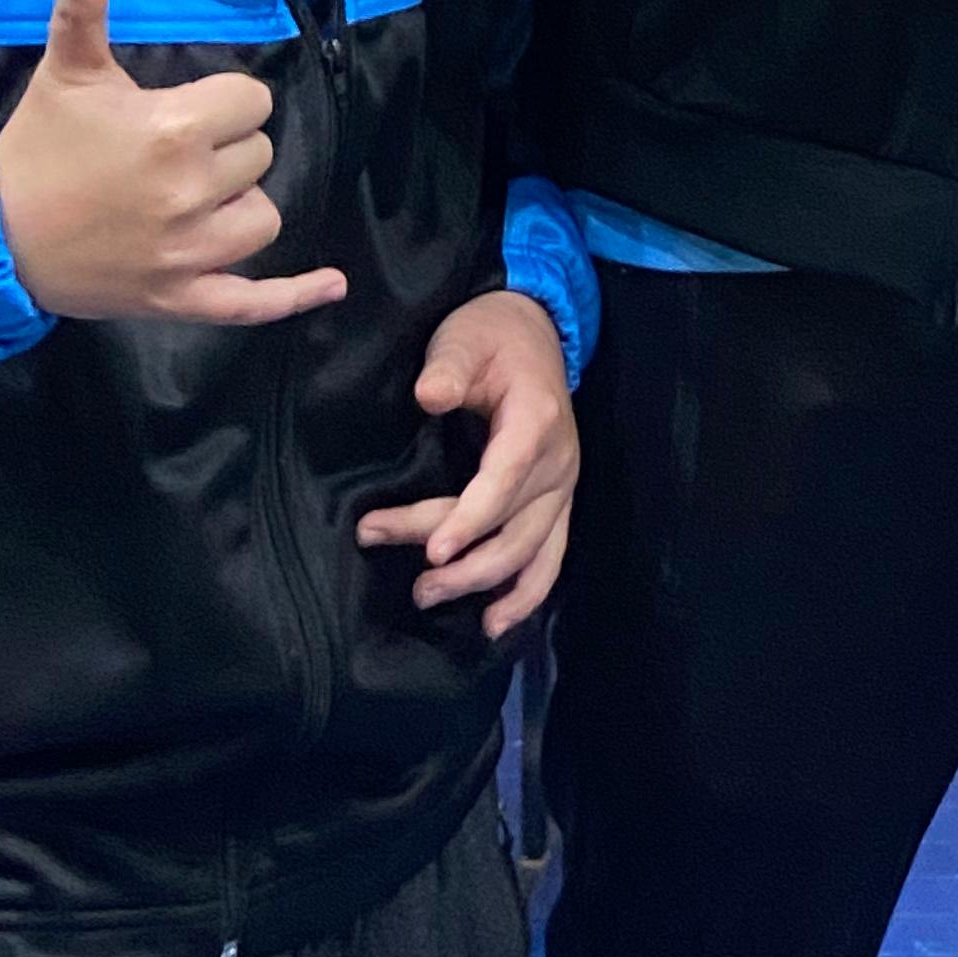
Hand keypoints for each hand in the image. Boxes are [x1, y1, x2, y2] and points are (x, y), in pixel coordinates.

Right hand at [0, 0, 349, 326]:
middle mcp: (192, 193)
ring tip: (193, 197)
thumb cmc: (37, 151)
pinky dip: (293, 295)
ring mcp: (189, 254)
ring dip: (238, 205)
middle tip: (169, 154)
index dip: (224, 102)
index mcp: (174, 131)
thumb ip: (82, 7)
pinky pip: (251, 302)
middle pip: (257, 156)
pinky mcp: (180, 299)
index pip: (252, 103)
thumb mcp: (64, 72)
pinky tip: (332, 284)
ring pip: (262, 217)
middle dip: (224, 150)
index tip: (184, 109)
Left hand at [358, 293, 577, 638]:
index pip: (506, 478)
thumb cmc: (490, 336)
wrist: (533, 332)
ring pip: (529, 552)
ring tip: (427, 596)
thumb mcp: (464, 338)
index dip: (471, 517)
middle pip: (509, 524)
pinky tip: (494, 624)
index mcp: (536, 420)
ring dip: (483, 582)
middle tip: (396, 563)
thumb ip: (447, 366)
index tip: (433, 550)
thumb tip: (429, 396)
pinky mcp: (556, 503)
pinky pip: (549, 559)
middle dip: (456, 556)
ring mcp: (561, 488)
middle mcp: (558, 462)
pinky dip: (526, 595)